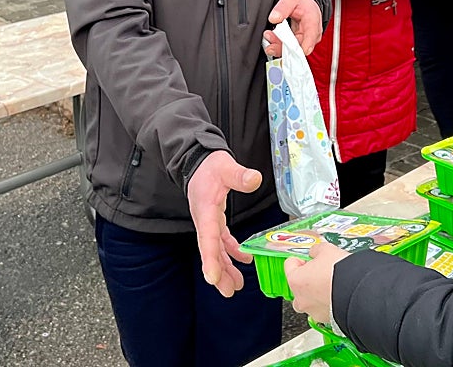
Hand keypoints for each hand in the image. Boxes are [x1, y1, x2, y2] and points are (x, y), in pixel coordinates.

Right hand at [187, 151, 261, 297]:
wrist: (198, 162)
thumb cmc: (210, 166)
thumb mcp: (224, 166)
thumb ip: (238, 174)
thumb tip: (254, 179)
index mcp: (206, 209)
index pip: (207, 237)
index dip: (210, 258)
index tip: (213, 278)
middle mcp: (204, 220)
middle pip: (210, 251)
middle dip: (219, 272)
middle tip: (229, 291)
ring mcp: (208, 222)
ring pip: (215, 250)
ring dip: (225, 268)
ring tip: (236, 286)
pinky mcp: (214, 221)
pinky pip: (221, 241)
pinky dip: (231, 252)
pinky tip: (244, 260)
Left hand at [264, 0, 323, 57]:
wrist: (306, 4)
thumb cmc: (302, 2)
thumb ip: (282, 7)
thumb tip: (274, 18)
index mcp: (312, 22)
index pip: (311, 37)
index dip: (303, 45)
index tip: (293, 50)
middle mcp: (311, 35)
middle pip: (298, 46)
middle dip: (282, 44)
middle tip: (269, 35)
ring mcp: (305, 41)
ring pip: (292, 50)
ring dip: (278, 45)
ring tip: (268, 35)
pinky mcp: (299, 44)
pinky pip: (288, 49)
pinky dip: (278, 45)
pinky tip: (271, 38)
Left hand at [285, 242, 348, 324]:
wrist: (358, 293)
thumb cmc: (340, 273)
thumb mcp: (327, 250)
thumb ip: (316, 250)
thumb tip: (315, 252)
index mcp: (296, 280)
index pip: (290, 265)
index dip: (300, 259)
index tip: (308, 258)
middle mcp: (301, 299)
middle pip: (297, 286)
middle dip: (307, 278)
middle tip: (320, 271)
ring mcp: (313, 311)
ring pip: (310, 300)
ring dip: (317, 293)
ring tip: (331, 284)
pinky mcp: (326, 320)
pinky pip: (322, 309)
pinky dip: (327, 303)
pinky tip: (337, 294)